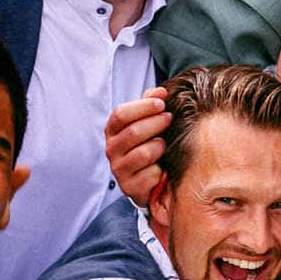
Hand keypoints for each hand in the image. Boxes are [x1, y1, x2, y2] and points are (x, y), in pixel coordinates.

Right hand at [104, 87, 170, 205]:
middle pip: (133, 132)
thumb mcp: (147, 122)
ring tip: (164, 144)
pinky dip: (160, 170)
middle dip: (156, 123)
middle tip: (169, 118)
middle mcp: (111, 150)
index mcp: (112, 131)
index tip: (162, 103)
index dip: (143, 107)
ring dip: (159, 147)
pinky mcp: (129, 188)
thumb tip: (161, 91)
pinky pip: (150, 175)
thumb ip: (151, 104)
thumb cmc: (148, 143)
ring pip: (143, 153)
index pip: (120, 114)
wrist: (149, 180)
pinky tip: (162, 168)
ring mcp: (118, 170)